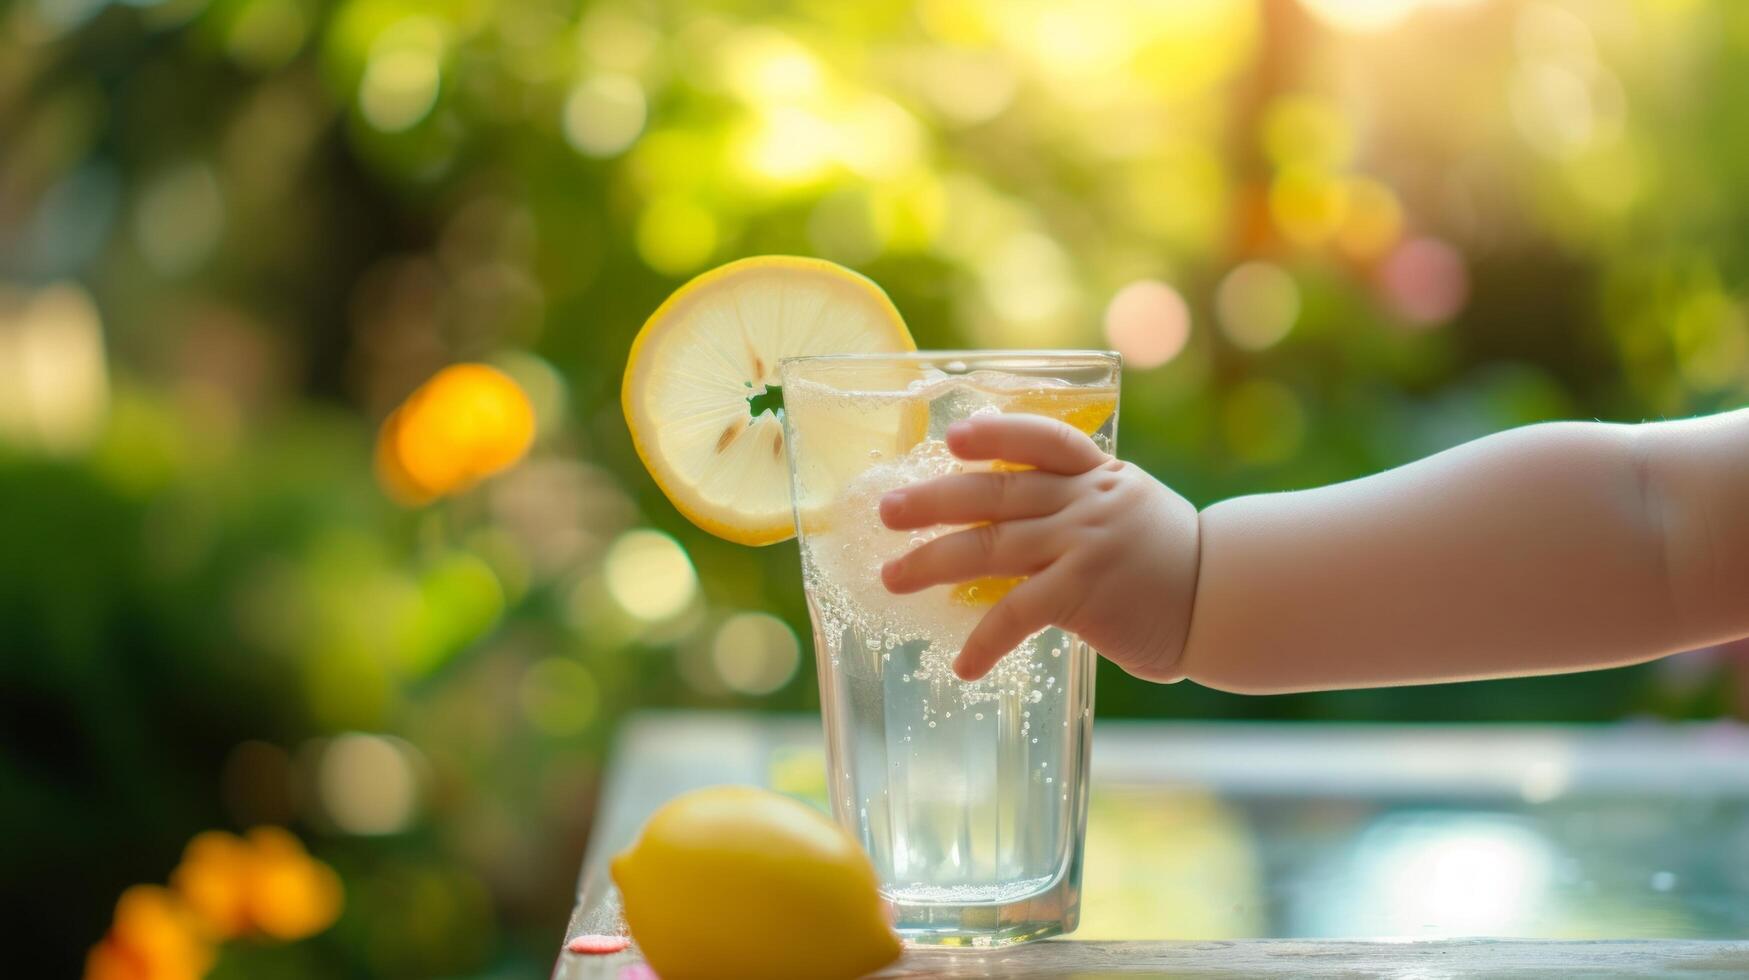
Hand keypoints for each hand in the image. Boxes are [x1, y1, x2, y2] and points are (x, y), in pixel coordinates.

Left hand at [878, 413, 1200, 681]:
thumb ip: (1074, 504)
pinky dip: (985, 641)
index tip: (953, 436)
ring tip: (892, 578)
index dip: (996, 434)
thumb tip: (1000, 517)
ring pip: (991, 547)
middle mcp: (1086, 500)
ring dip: (933, 563)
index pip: (1041, 440)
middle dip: (933, 501)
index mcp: (1096, 473)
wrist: (1225, 601)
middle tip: (886, 511)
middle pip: (996, 493)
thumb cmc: (1169, 560)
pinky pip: (1018, 613)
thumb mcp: (1127, 508)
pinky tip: (962, 663)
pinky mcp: (1085, 592)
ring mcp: (1084, 543)